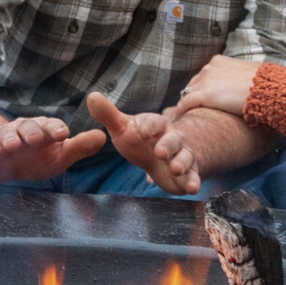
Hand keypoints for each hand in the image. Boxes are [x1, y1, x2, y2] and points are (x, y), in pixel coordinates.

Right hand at [0, 116, 105, 182]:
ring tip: (11, 146)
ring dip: (9, 139)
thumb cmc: (35, 157)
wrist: (3, 163)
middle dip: (31, 132)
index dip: (55, 129)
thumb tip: (103, 137)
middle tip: (35, 139)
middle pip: (27, 126)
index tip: (62, 134)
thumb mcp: (60, 155)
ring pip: (6, 135)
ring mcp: (3, 139)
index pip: (50, 126)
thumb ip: (79, 147)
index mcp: (43, 130)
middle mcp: (23, 131)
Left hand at [86, 91, 200, 194]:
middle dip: (167, 145)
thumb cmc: (139, 139)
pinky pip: (193, 176)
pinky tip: (192, 188)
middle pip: (173, 139)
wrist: (160, 154)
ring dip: (181, 163)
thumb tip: (92, 96)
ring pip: (185, 157)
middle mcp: (172, 138)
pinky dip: (194, 181)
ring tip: (175, 170)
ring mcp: (181, 156)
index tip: (142, 132)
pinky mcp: (187, 173)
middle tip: (160, 152)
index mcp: (156, 125)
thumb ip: (108, 115)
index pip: (154, 122)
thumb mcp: (122, 128)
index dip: (149, 126)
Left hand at [175, 56, 261, 117]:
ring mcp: (206, 81)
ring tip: (183, 116)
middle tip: (191, 110)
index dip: (202, 88)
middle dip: (192, 96)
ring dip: (185, 104)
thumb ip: (238, 77)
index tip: (202, 98)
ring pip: (187, 93)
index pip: (204, 75)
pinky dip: (180, 111)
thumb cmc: (264, 83)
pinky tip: (179, 119)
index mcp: (219, 61)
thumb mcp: (248, 73)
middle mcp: (209, 68)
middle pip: (193, 84)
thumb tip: (243, 84)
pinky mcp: (204, 95)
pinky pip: (185, 103)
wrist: (267, 88)